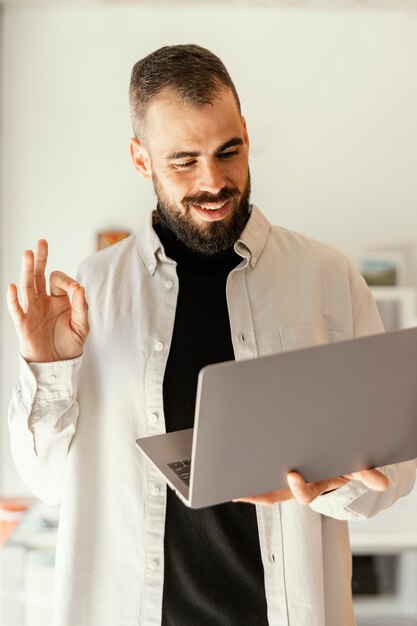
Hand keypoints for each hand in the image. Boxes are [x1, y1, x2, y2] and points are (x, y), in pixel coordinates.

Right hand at [6, 239, 88, 362]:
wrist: (57, 365)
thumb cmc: (70, 345)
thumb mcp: (82, 326)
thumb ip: (81, 307)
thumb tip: (79, 287)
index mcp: (59, 299)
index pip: (59, 281)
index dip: (67, 281)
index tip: (75, 290)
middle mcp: (44, 301)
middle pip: (40, 276)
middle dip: (41, 260)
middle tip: (42, 242)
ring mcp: (32, 310)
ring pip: (28, 286)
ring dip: (28, 270)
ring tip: (28, 254)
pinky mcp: (24, 323)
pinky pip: (16, 309)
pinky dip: (13, 298)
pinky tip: (12, 286)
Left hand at [232, 468, 388, 505]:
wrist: (337, 456)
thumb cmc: (344, 461)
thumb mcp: (354, 465)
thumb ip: (364, 472)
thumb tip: (381, 481)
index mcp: (316, 484)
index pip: (305, 492)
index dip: (299, 487)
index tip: (293, 476)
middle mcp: (297, 484)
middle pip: (276, 493)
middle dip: (260, 493)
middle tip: (244, 490)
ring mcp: (285, 478)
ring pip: (264, 486)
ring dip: (248, 485)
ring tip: (231, 481)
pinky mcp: (276, 470)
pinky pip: (259, 475)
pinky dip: (247, 475)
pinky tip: (232, 471)